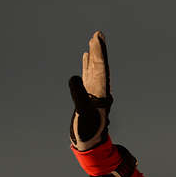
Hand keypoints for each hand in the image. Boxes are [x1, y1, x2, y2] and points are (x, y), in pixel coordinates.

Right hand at [69, 31, 112, 150]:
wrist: (90, 143)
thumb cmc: (88, 131)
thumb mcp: (83, 113)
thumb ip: (79, 96)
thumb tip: (74, 77)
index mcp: (101, 93)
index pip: (101, 69)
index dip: (100, 53)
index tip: (98, 39)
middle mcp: (100, 90)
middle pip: (100, 66)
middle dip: (99, 50)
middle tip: (98, 34)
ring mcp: (94, 92)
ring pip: (95, 69)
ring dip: (94, 55)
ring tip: (94, 41)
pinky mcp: (88, 95)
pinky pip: (88, 76)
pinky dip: (87, 65)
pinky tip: (86, 56)